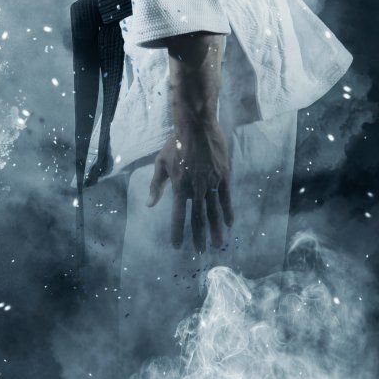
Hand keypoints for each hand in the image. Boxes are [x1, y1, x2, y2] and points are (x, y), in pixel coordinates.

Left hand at [147, 111, 234, 251]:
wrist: (196, 127)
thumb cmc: (175, 144)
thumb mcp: (161, 163)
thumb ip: (156, 185)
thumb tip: (149, 205)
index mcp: (179, 187)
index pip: (177, 215)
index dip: (177, 232)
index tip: (177, 246)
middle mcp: (195, 188)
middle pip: (197, 218)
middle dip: (198, 236)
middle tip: (200, 251)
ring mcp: (211, 183)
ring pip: (214, 211)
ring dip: (215, 230)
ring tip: (217, 244)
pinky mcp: (223, 176)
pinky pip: (226, 198)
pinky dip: (228, 212)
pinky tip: (229, 224)